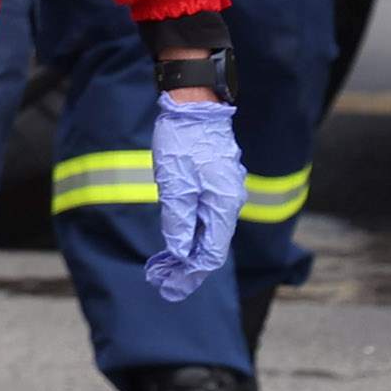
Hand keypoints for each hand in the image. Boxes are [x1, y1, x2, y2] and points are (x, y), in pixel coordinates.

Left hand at [144, 93, 243, 300]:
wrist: (193, 102)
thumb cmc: (181, 141)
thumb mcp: (173, 185)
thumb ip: (178, 221)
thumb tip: (180, 253)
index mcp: (223, 206)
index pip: (210, 254)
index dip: (190, 275)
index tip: (169, 287)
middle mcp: (229, 201)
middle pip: (211, 245)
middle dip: (187, 267)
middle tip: (162, 282)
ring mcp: (223, 190)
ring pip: (208, 230)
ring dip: (187, 250)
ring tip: (164, 266)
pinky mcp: (215, 180)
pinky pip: (206, 213)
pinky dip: (190, 229)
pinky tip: (176, 236)